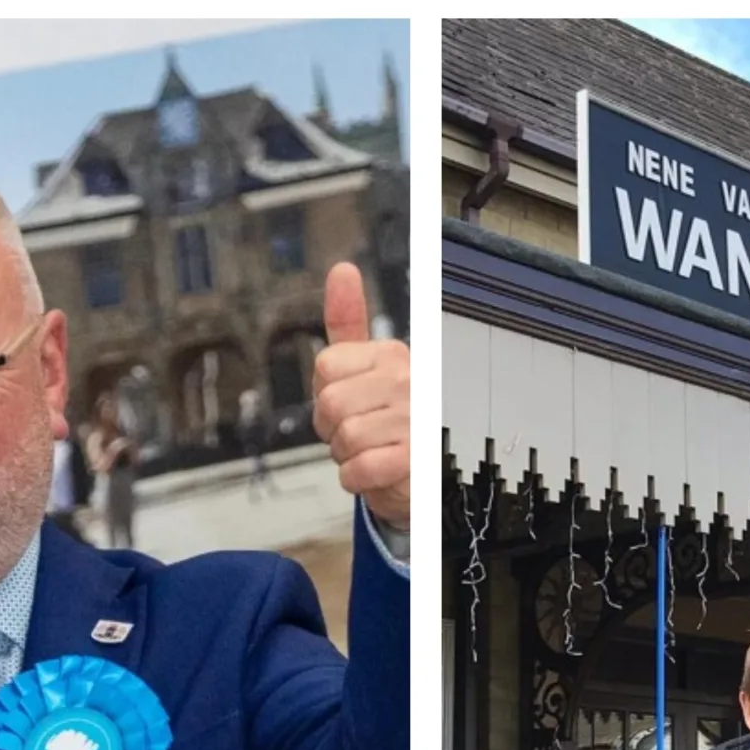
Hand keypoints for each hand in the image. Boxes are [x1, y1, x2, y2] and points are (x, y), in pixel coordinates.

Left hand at [312, 263, 407, 529]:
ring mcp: (414, 420)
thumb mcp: (369, 366)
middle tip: (360, 433)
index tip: (350, 403)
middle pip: (329, 404)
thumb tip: (342, 270)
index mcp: (393, 355)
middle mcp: (407, 382)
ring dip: (346, 456)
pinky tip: (377, 472)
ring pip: (343, 438)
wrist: (425, 474)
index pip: (325, 367)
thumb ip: (349, 322)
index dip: (325, 393)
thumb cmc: (392, 420)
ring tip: (372, 452)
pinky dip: (358, 480)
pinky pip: (359, 469)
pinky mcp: (415, 460)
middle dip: (332, 429)